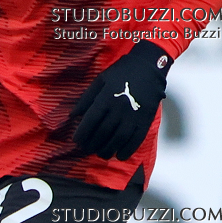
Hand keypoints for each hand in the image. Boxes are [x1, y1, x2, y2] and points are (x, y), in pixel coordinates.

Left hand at [71, 40, 170, 160]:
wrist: (148, 67)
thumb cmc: (121, 72)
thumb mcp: (100, 80)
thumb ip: (86, 98)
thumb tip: (72, 115)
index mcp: (106, 98)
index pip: (90, 121)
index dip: (82, 133)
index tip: (76, 141)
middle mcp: (118, 109)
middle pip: (103, 132)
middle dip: (92, 144)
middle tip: (86, 150)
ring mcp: (133, 115)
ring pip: (118, 139)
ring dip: (108, 150)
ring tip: (101, 154)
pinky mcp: (145, 120)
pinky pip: (136, 139)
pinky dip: (127, 150)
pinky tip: (120, 155)